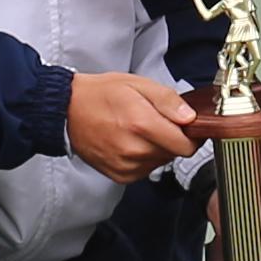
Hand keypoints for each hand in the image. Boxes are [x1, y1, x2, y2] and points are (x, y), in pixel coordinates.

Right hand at [67, 68, 200, 183]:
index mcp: (141, 124)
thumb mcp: (138, 85)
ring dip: (158, 148)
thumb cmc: (101, 95)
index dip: (192, 136)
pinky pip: (145, 169)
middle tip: (157, 121)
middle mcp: (134, 149)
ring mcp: (126, 165)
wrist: (68, 111)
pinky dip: (144, 157)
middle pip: (174, 154)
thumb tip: (190, 117)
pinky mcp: (119, 175)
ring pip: (160, 162)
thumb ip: (168, 101)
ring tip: (139, 130)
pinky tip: (130, 142)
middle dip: (172, 138)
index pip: (185, 146)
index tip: (188, 127)